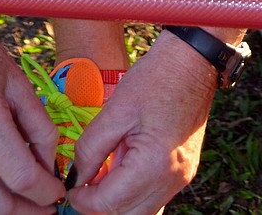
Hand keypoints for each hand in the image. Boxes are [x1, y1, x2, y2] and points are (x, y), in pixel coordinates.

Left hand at [63, 32, 217, 214]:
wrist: (193, 61)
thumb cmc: (156, 78)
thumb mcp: (116, 110)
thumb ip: (91, 148)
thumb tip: (76, 177)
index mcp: (153, 165)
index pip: (108, 205)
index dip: (82, 201)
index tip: (69, 187)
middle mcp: (171, 181)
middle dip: (99, 207)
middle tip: (80, 186)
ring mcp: (181, 179)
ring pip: (141, 212)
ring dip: (116, 203)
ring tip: (98, 178)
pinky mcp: (184, 171)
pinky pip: (153, 197)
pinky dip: (133, 193)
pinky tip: (119, 172)